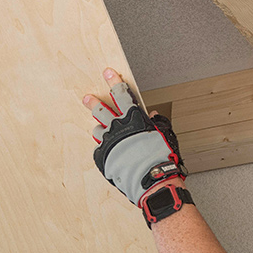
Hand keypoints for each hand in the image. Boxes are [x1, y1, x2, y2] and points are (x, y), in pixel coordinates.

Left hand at [82, 68, 185, 205]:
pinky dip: (105, 149)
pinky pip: (100, 149)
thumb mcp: (165, 134)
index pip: (120, 93)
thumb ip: (158, 122)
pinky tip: (110, 152)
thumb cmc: (161, 157)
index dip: (113, 81)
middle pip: (100, 110)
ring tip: (100, 130)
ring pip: (98, 130)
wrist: (151, 179)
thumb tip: (154, 115)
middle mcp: (117, 127)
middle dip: (93, 102)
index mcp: (133, 118)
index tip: (107, 73)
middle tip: (87, 98)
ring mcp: (108, 142)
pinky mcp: (103, 157)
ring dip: (100, 128)